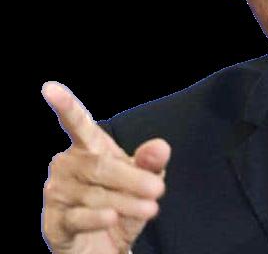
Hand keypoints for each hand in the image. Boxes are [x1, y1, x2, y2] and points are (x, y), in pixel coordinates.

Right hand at [41, 82, 170, 253]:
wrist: (105, 247)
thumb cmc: (123, 202)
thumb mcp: (143, 181)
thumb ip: (150, 163)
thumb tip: (161, 147)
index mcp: (87, 147)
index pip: (76, 123)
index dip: (65, 105)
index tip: (49, 88)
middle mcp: (66, 165)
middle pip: (99, 166)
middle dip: (132, 178)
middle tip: (159, 190)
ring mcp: (56, 194)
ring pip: (94, 193)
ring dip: (126, 202)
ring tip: (150, 209)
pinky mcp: (54, 223)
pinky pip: (77, 217)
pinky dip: (97, 217)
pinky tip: (111, 217)